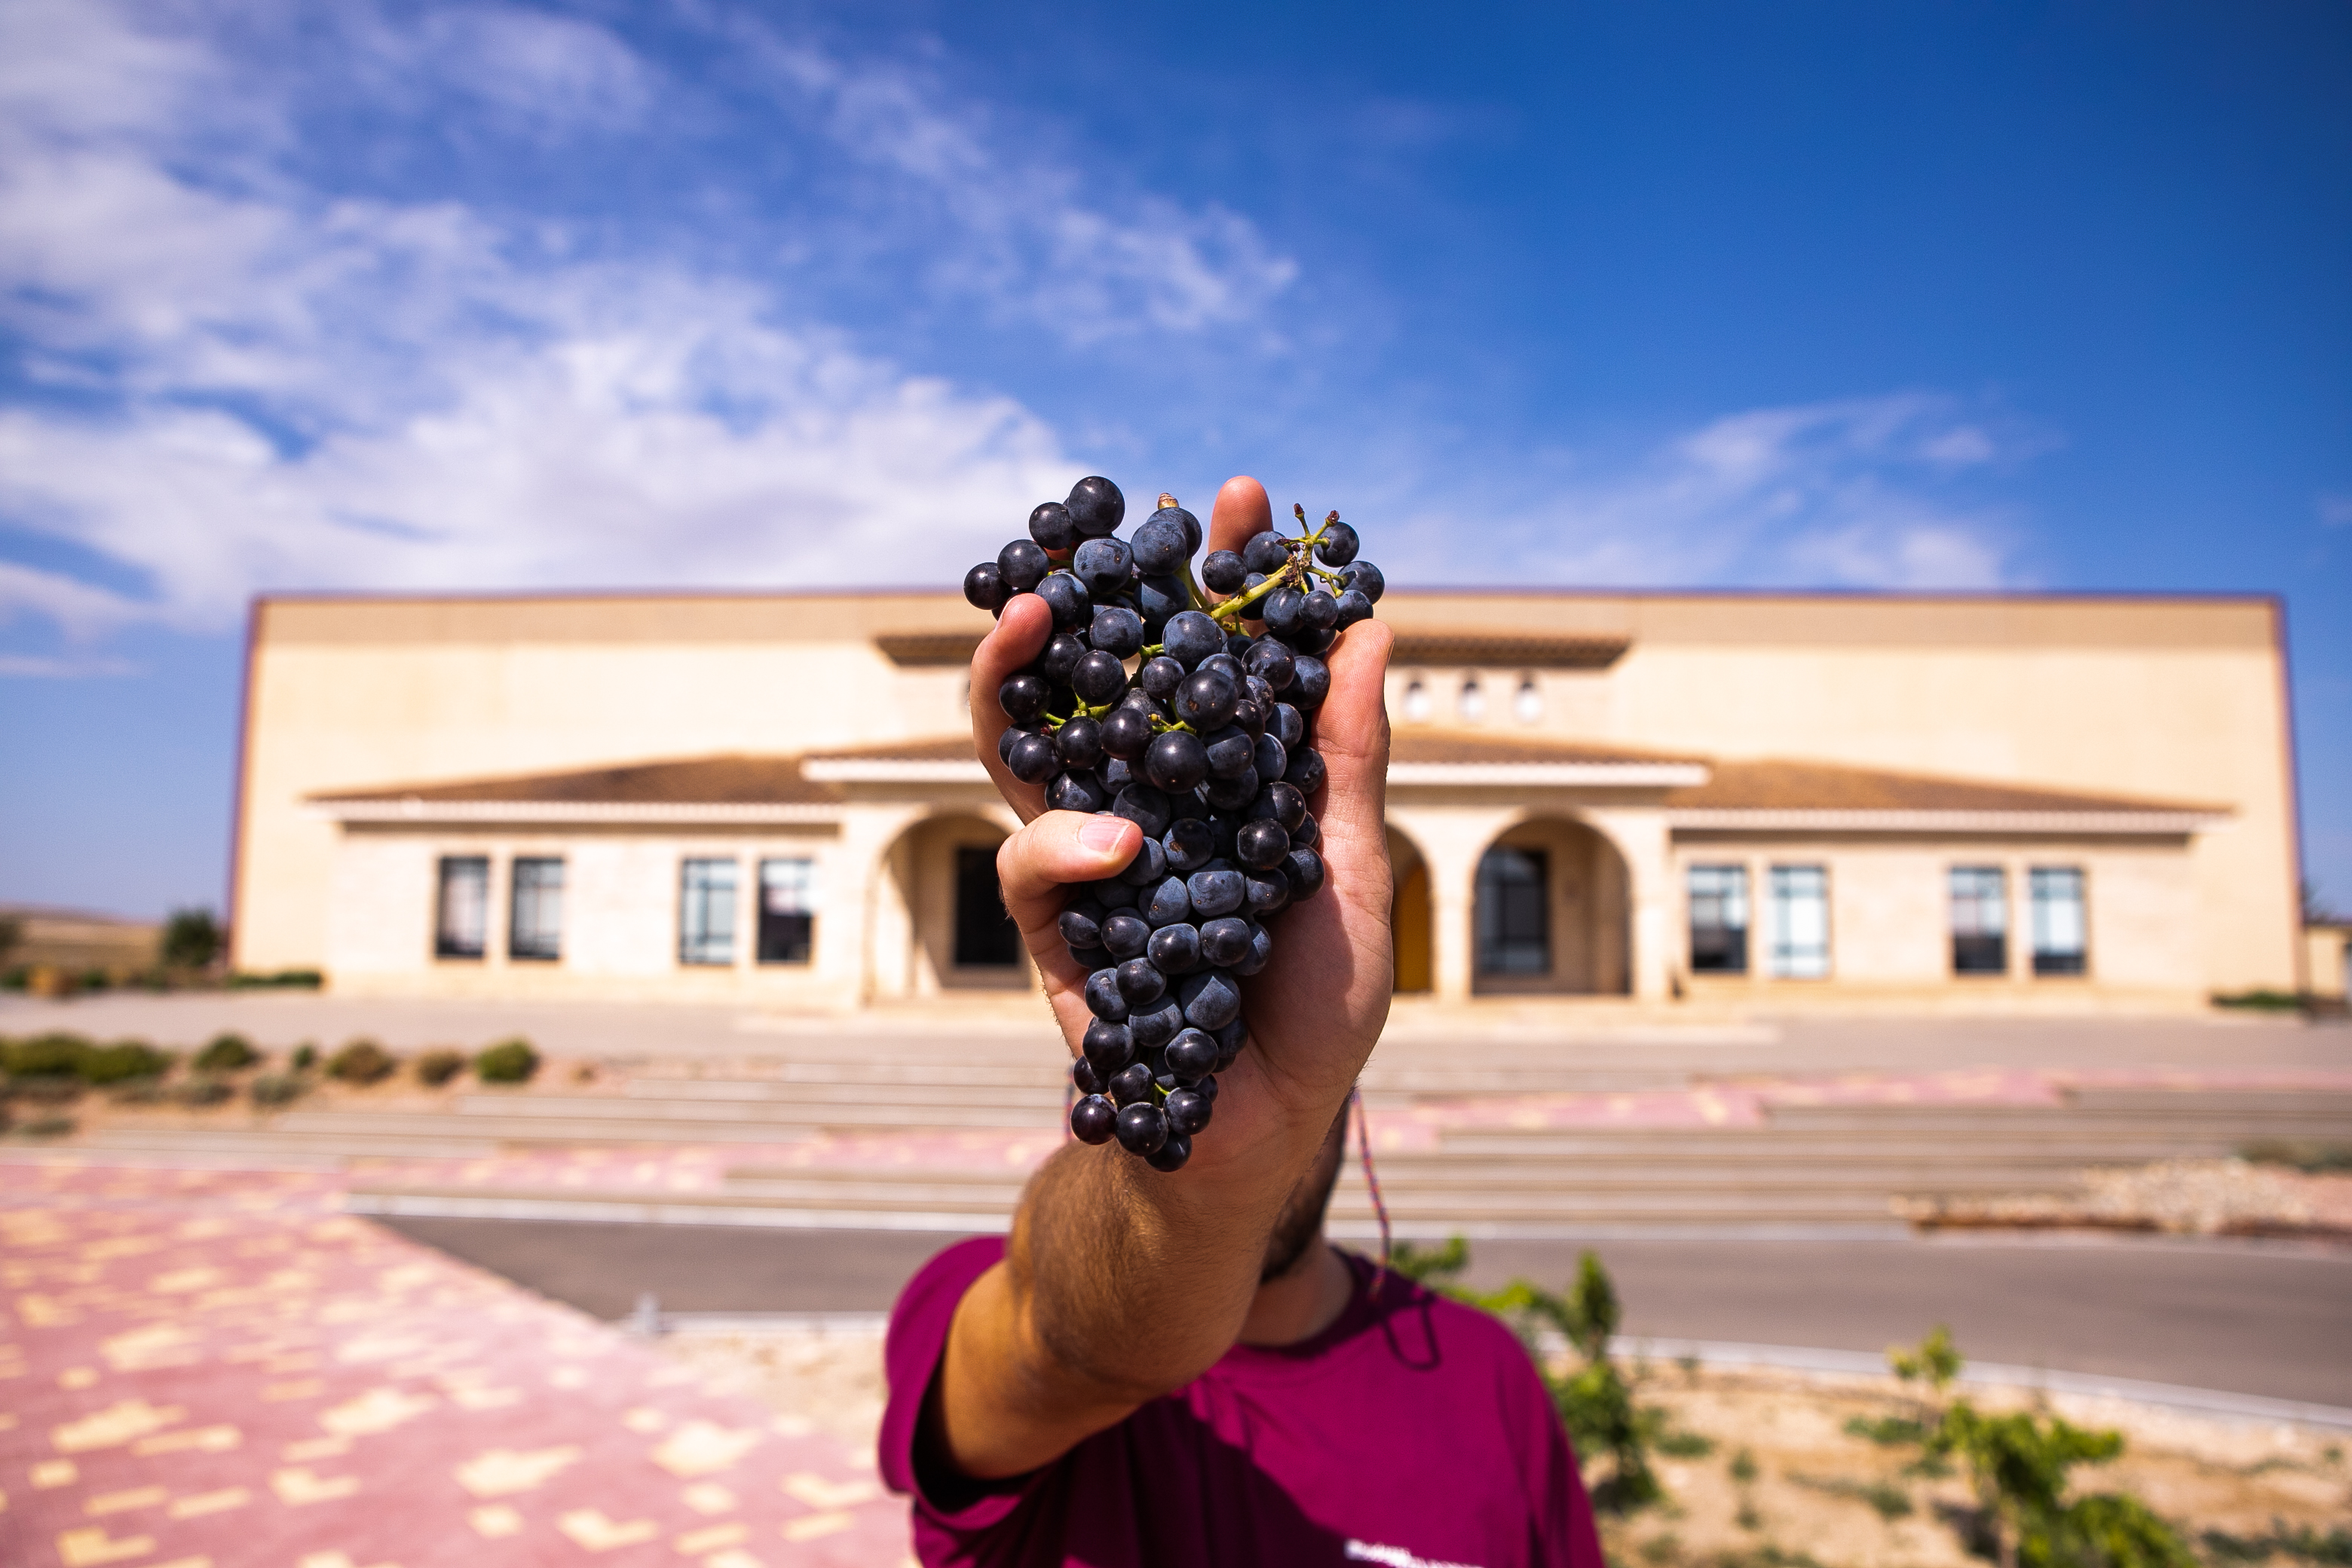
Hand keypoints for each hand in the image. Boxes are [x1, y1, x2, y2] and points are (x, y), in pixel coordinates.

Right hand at [965, 476, 1395, 1126]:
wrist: (1262, 1129)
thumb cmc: (1315, 1006)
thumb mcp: (1350, 871)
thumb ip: (1346, 760)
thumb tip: (1374, 631)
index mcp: (1220, 776)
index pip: (1210, 655)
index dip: (1220, 579)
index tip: (1240, 495)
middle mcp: (1145, 799)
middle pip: (1098, 678)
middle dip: (1092, 595)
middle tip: (1101, 526)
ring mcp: (1089, 856)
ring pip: (1019, 747)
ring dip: (1016, 677)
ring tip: (1041, 620)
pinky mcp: (1053, 926)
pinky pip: (1030, 864)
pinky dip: (1068, 847)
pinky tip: (1121, 848)